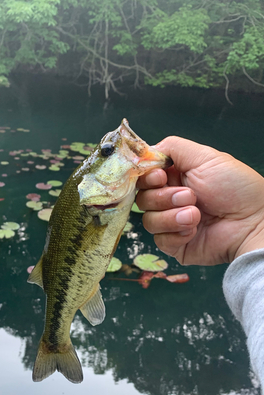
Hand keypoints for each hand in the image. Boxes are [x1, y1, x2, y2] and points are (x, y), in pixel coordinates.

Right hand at [136, 136, 263, 264]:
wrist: (253, 222)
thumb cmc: (235, 187)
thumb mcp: (204, 157)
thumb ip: (172, 148)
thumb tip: (145, 153)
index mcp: (175, 178)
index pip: (144, 178)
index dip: (146, 178)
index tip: (161, 177)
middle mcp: (170, 200)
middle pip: (142, 199)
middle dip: (163, 198)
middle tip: (190, 196)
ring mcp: (171, 224)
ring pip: (148, 221)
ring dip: (171, 216)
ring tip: (196, 215)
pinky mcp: (175, 245)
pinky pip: (159, 240)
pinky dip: (176, 234)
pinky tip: (194, 230)